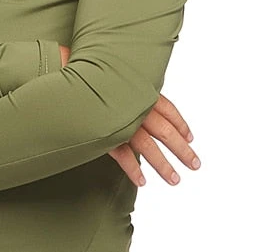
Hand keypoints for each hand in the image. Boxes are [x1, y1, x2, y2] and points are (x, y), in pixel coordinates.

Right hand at [57, 45, 199, 187]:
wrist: (57, 70)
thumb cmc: (84, 71)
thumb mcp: (113, 76)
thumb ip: (127, 88)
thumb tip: (135, 96)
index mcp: (140, 89)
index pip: (168, 109)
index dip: (181, 124)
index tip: (190, 138)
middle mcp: (134, 105)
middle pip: (166, 131)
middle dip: (182, 150)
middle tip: (195, 164)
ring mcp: (120, 120)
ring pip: (148, 147)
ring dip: (163, 165)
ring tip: (175, 180)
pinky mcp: (104, 133)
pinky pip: (123, 155)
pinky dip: (133, 169)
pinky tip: (142, 181)